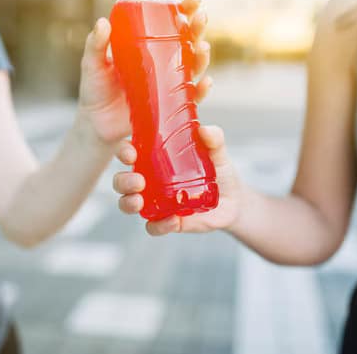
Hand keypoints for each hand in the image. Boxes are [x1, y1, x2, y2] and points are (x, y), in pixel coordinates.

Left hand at [77, 0, 212, 144]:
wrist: (96, 124)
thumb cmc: (95, 90)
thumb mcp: (92, 65)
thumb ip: (96, 45)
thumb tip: (102, 23)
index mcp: (146, 45)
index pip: (169, 22)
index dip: (184, 9)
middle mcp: (162, 61)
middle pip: (187, 40)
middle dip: (198, 28)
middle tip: (200, 18)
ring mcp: (168, 83)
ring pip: (194, 66)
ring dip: (202, 56)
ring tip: (203, 47)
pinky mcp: (170, 105)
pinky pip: (190, 97)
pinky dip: (201, 90)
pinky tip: (205, 83)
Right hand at [112, 125, 242, 234]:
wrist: (234, 200)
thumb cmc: (219, 170)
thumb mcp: (217, 153)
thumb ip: (214, 140)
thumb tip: (205, 130)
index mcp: (154, 157)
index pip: (129, 151)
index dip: (123, 151)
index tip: (130, 153)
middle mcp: (149, 179)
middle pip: (122, 180)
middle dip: (123, 181)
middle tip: (138, 181)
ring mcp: (155, 202)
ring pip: (128, 203)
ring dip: (128, 203)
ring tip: (139, 202)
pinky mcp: (166, 221)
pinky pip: (153, 226)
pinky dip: (158, 225)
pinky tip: (172, 220)